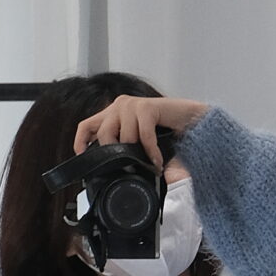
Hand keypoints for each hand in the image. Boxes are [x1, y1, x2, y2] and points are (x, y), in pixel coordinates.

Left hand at [74, 93, 208, 174]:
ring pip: (125, 137)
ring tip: (152, 163)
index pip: (87, 125)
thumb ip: (125, 148)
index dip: (81, 141)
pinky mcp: (147, 107)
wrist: (194, 120)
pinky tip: (158, 160)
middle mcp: (120, 106)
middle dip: (117, 154)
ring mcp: (133, 105)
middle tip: (132, 165)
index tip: (83, 156)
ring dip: (140, 154)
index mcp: (113, 114)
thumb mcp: (140, 141)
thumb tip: (109, 169)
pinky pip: (143, 135)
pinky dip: (151, 151)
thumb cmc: (167, 132)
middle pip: (104, 134)